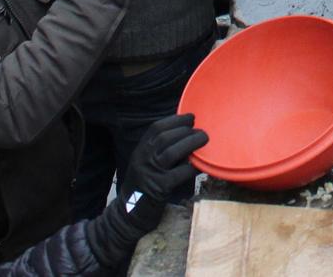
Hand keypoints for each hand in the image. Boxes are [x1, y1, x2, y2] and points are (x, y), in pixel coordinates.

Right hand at [112, 113, 209, 237]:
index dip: (175, 120)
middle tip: (201, 130)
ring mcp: (150, 172)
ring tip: (204, 139)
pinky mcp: (159, 188)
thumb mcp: (144, 163)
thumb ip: (158, 149)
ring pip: (172, 152)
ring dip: (191, 143)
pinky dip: (192, 167)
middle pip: (166, 137)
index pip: (157, 128)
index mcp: (141, 150)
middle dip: (186, 130)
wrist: (127, 214)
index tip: (191, 117)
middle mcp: (143, 158)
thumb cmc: (143, 186)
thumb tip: (185, 133)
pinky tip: (201, 165)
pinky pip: (179, 173)